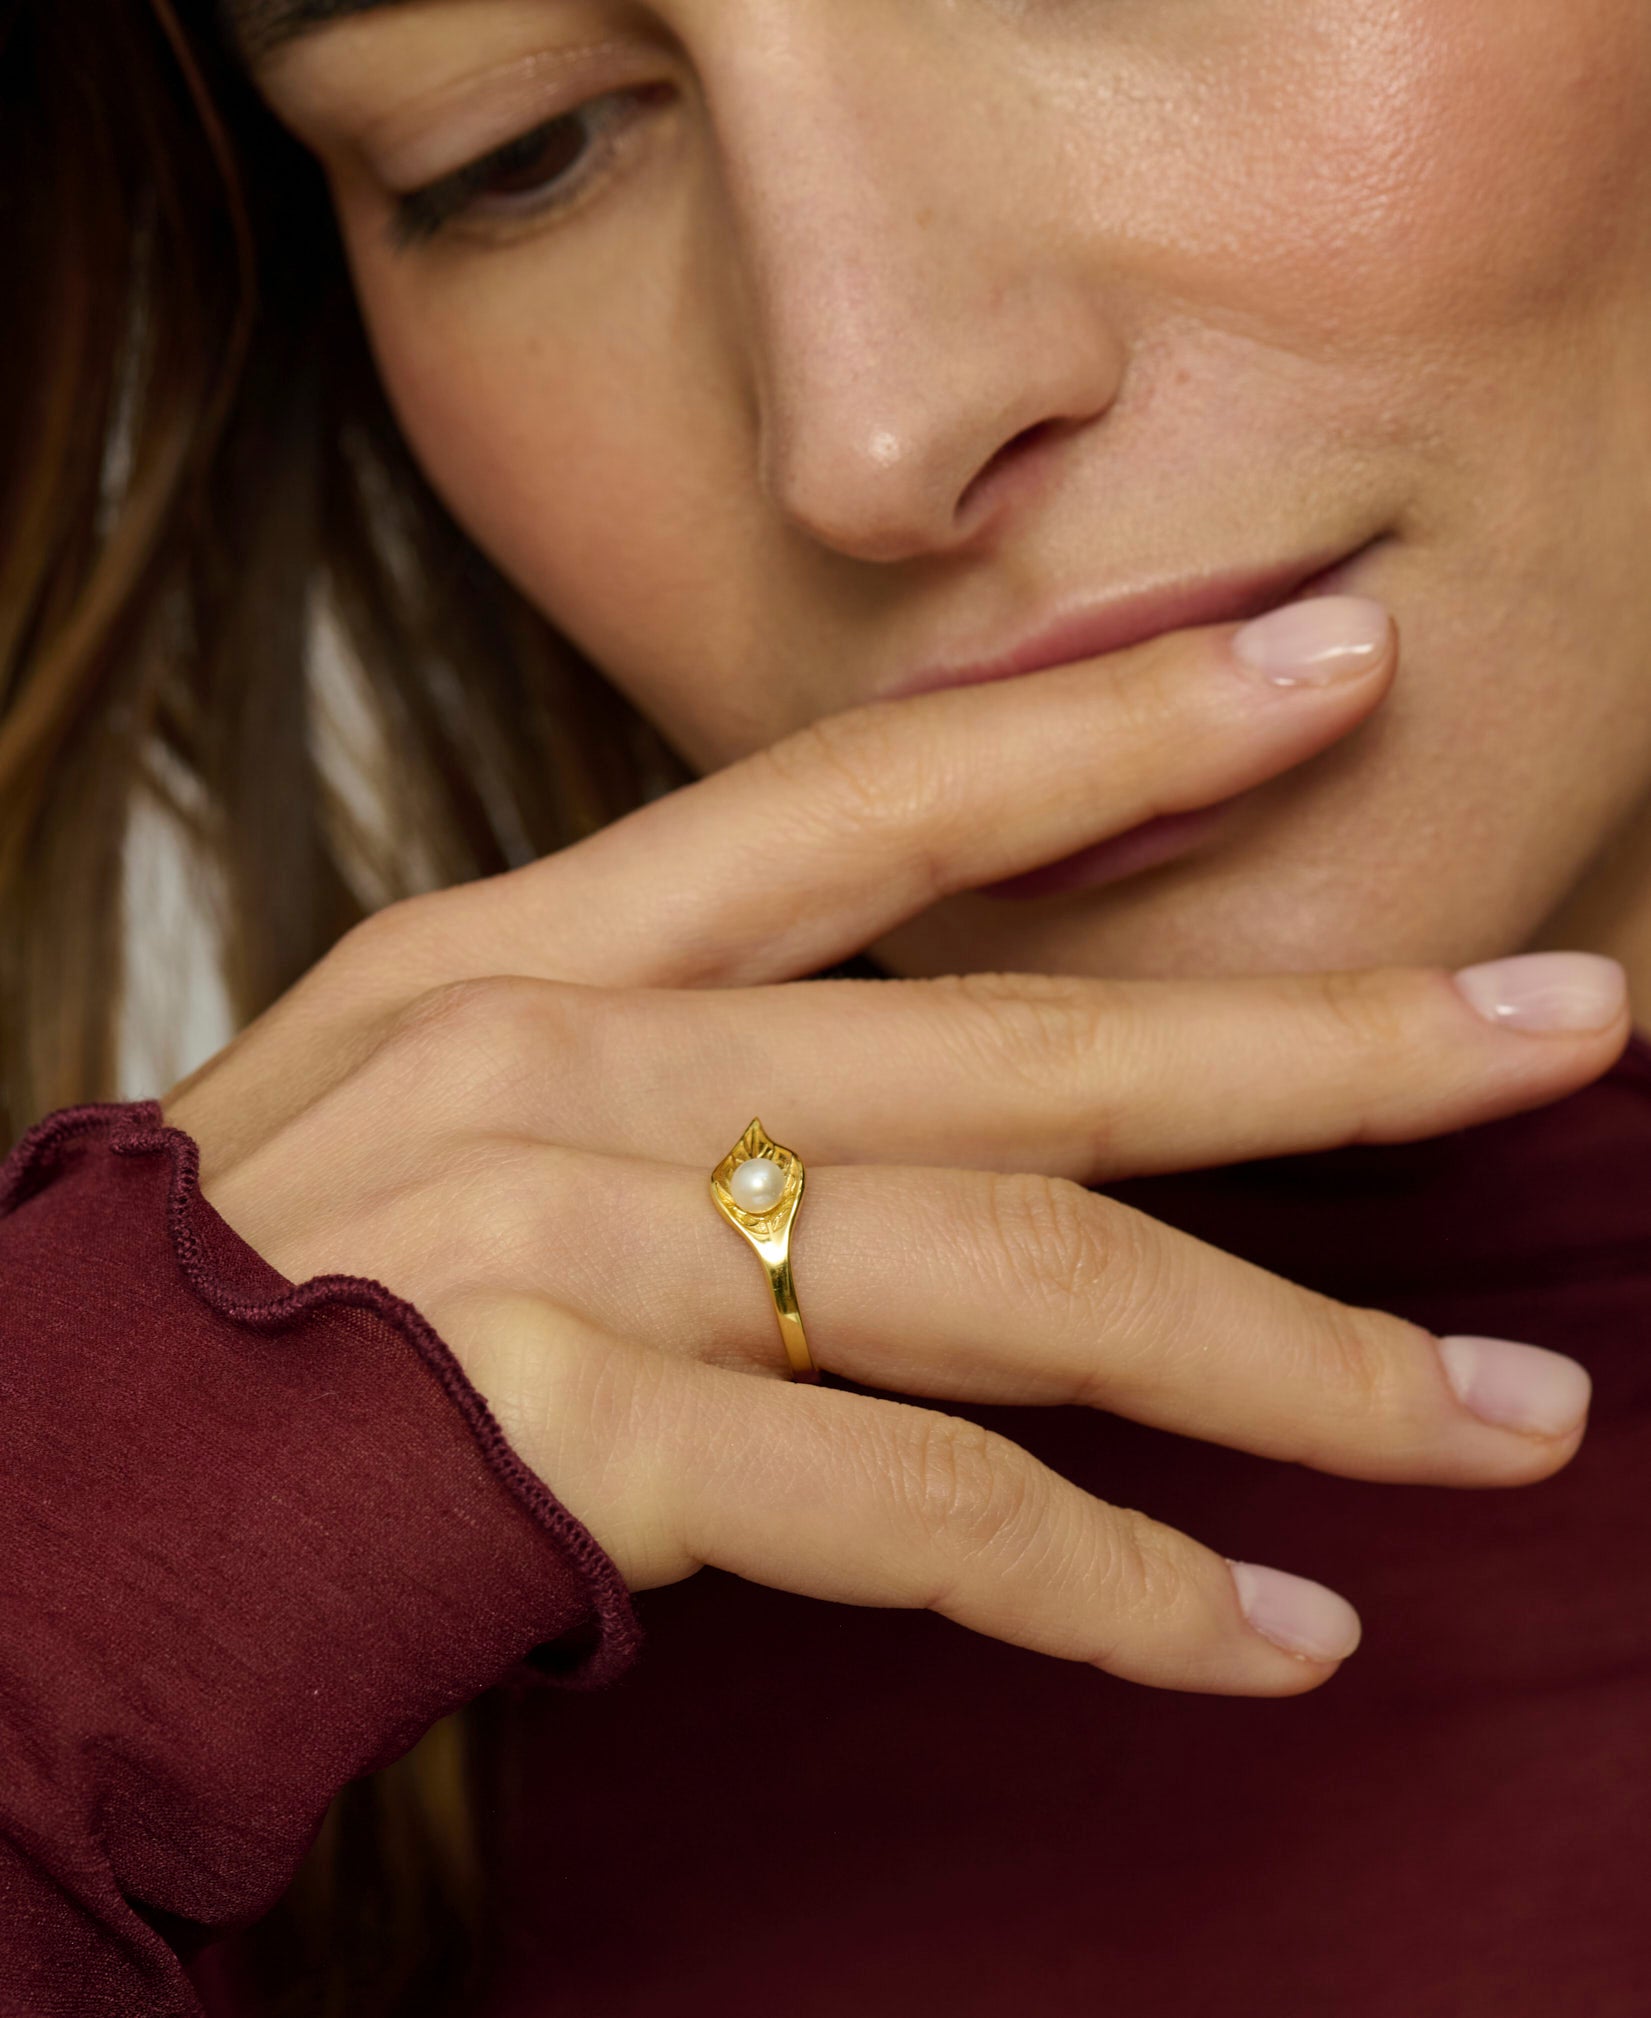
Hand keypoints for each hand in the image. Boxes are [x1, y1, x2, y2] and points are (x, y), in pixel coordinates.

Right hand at [164, 595, 1622, 1694]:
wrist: (41, 1509)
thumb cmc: (248, 1309)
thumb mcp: (436, 1110)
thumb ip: (663, 1076)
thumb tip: (905, 1119)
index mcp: (535, 951)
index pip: (871, 800)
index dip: (1111, 727)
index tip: (1330, 668)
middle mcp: (568, 1064)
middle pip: (1021, 1043)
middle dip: (1318, 1039)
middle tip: (1567, 1023)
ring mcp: (570, 1245)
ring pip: (1017, 1282)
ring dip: (1288, 1366)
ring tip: (1501, 1424)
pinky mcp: (573, 1443)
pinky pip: (917, 1513)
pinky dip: (1112, 1586)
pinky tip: (1273, 1637)